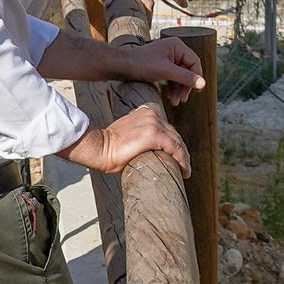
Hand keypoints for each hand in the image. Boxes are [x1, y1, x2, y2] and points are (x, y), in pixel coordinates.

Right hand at [64, 104, 188, 173]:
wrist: (98, 147)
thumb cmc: (109, 147)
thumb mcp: (128, 135)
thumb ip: (141, 136)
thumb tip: (149, 151)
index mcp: (146, 113)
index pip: (166, 128)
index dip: (174, 143)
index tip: (177, 156)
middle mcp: (152, 115)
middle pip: (174, 134)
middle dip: (181, 151)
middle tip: (183, 166)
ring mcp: (153, 123)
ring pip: (177, 141)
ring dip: (183, 157)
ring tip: (185, 170)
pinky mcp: (154, 135)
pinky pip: (175, 148)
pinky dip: (182, 159)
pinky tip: (184, 170)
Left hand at [126, 36, 206, 105]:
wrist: (122, 66)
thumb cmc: (142, 64)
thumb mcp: (166, 72)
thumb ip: (185, 77)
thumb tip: (203, 84)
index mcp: (177, 46)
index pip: (194, 62)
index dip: (197, 77)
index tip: (197, 91)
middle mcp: (174, 50)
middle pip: (188, 70)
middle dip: (185, 86)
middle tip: (183, 100)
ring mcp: (168, 58)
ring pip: (180, 76)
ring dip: (178, 89)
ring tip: (175, 102)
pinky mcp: (162, 65)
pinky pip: (172, 77)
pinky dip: (172, 87)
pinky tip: (169, 96)